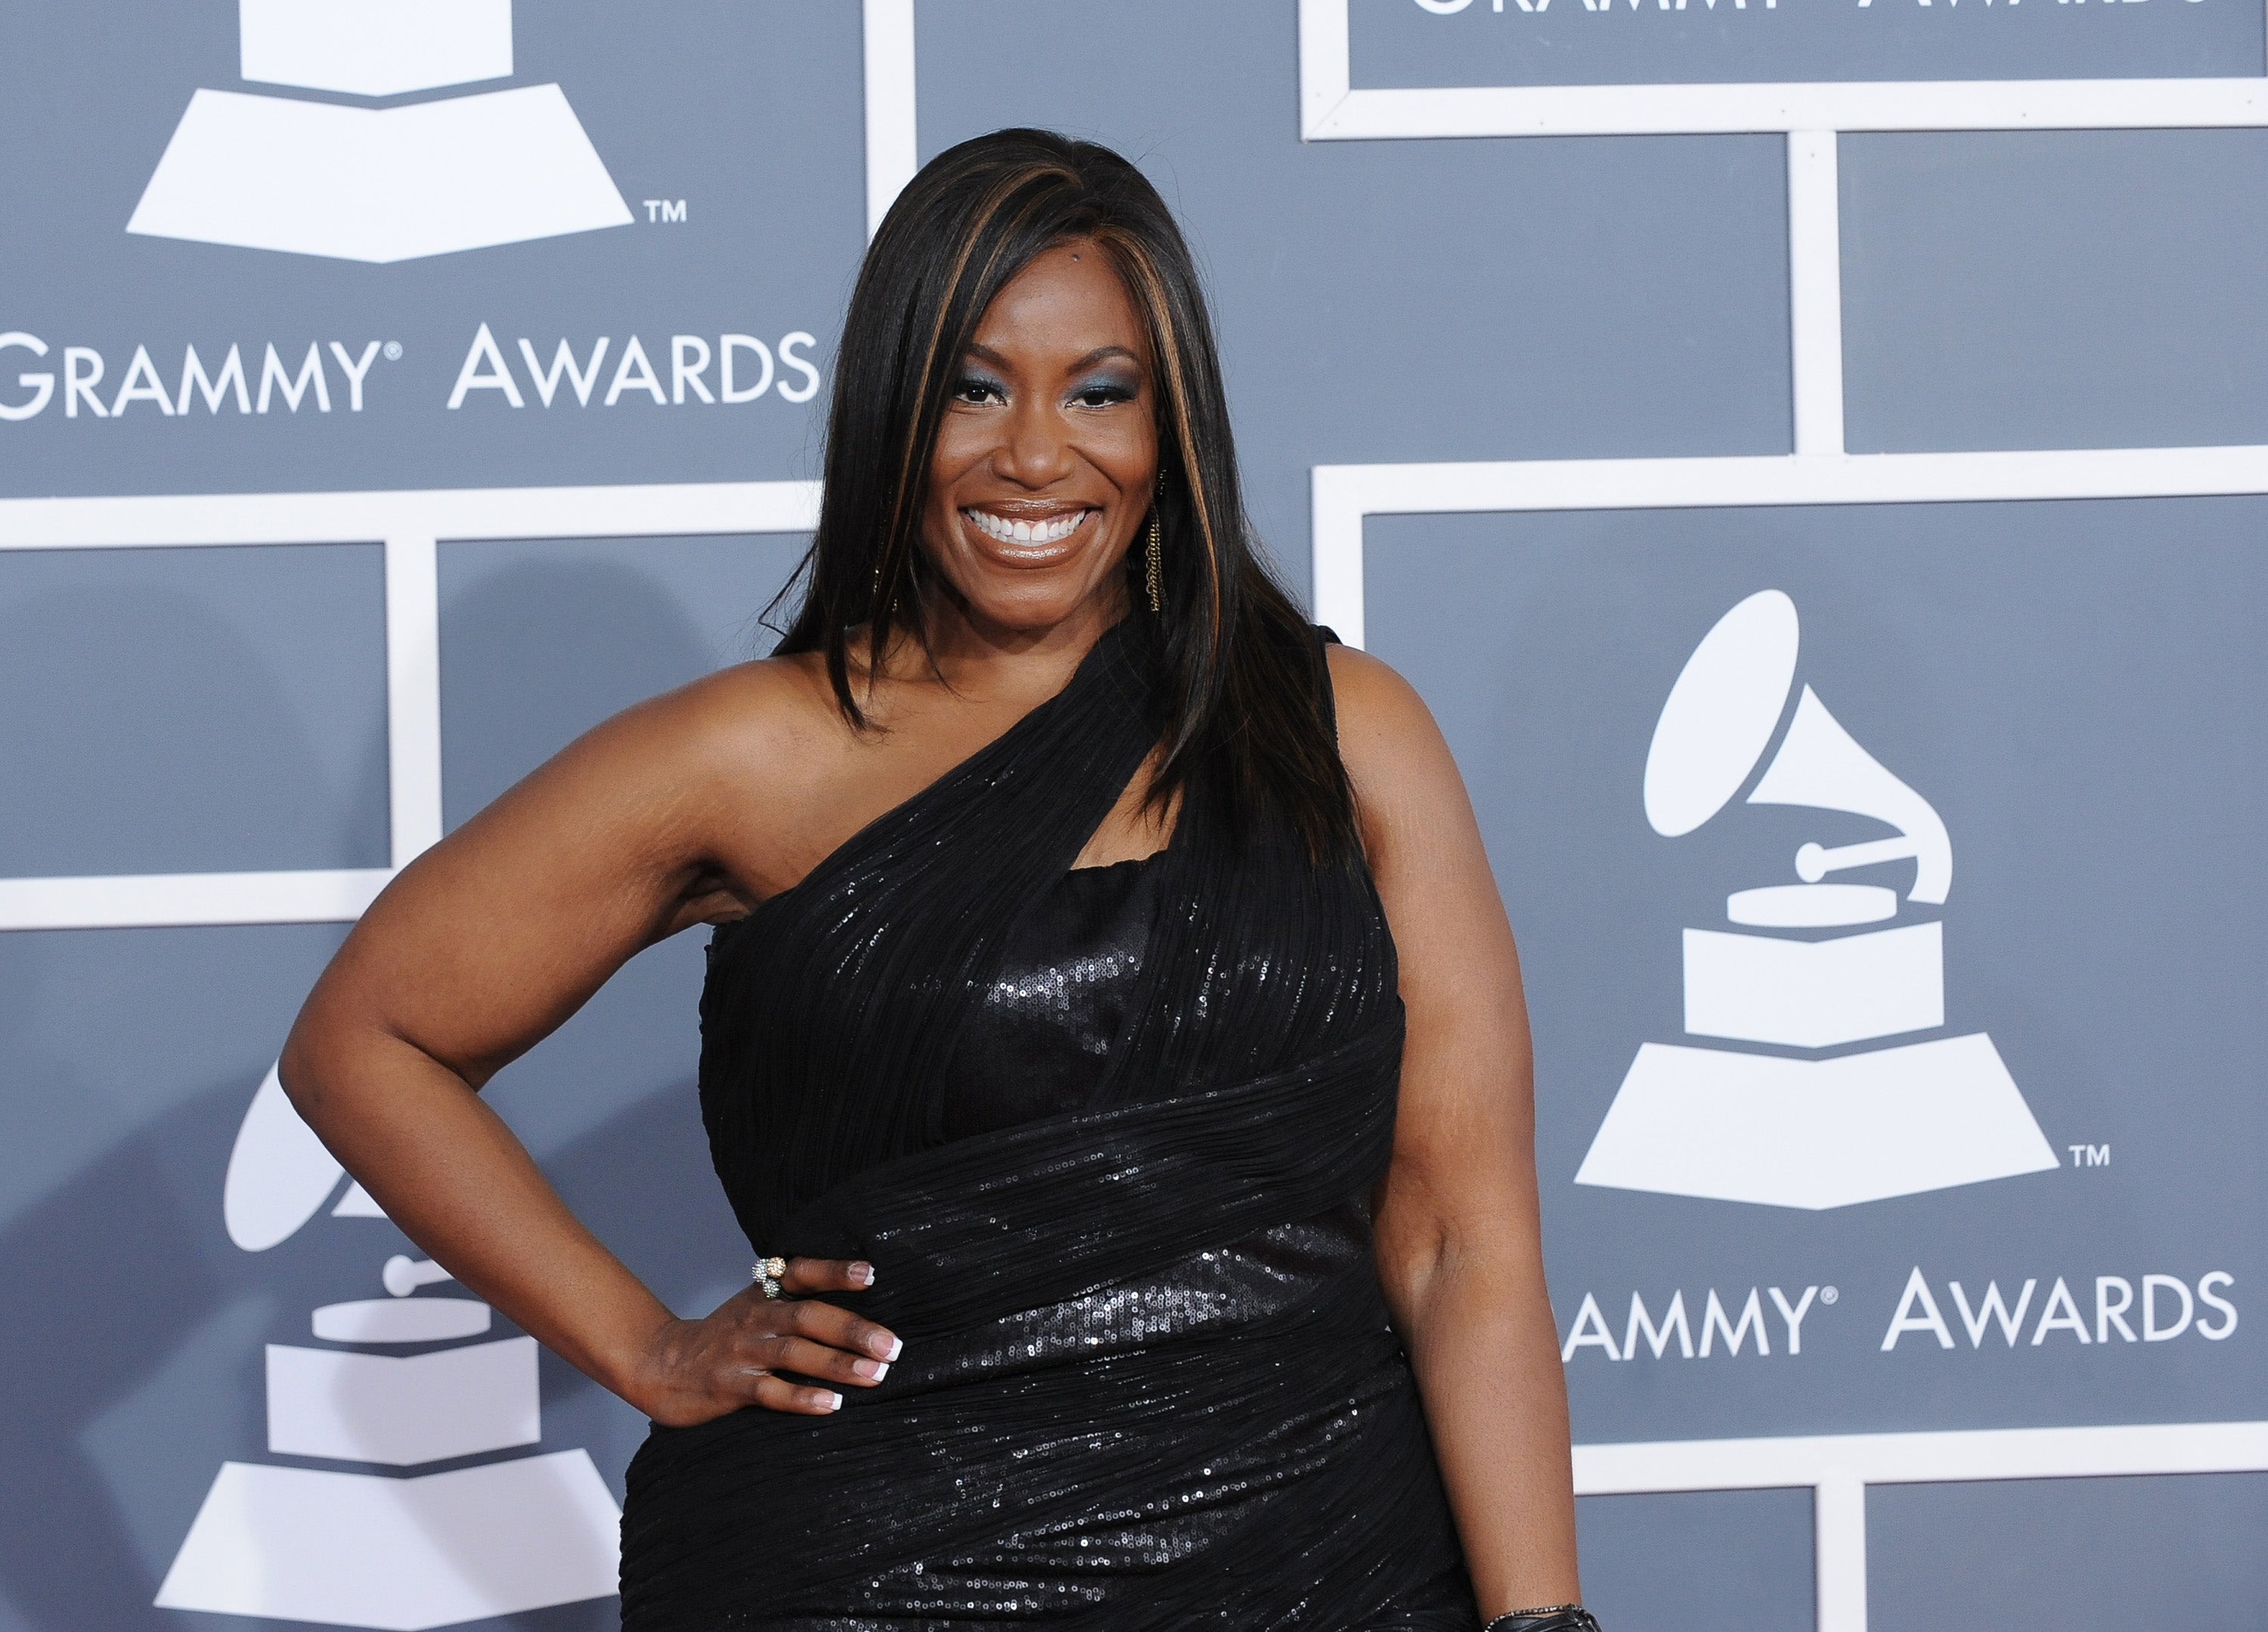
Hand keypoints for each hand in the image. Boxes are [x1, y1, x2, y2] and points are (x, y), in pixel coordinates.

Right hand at [628, 1257, 901, 1425]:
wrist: (660, 1365)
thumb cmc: (725, 1338)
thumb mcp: (755, 1307)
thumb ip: (797, 1302)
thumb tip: (863, 1308)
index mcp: (763, 1293)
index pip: (801, 1273)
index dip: (835, 1271)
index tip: (871, 1274)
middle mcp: (754, 1317)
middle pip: (808, 1316)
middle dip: (853, 1330)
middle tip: (891, 1346)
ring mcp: (741, 1352)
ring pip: (793, 1353)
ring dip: (837, 1364)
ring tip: (875, 1375)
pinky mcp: (728, 1386)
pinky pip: (769, 1391)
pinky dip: (801, 1397)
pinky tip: (830, 1404)